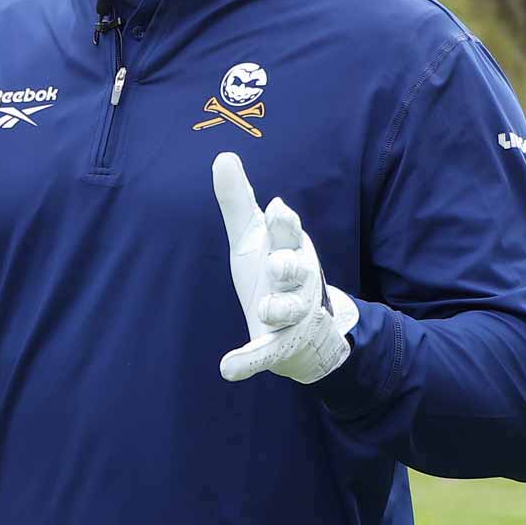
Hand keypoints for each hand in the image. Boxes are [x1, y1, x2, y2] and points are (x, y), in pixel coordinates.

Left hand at [212, 152, 358, 384]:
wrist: (303, 327)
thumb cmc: (273, 268)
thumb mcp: (253, 236)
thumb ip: (237, 201)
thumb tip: (222, 155)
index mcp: (289, 248)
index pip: (290, 232)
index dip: (285, 223)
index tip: (278, 210)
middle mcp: (297, 281)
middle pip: (294, 269)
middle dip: (287, 266)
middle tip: (276, 265)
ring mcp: (290, 314)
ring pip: (287, 310)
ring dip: (276, 309)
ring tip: (264, 310)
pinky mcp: (278, 345)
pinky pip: (265, 355)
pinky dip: (248, 362)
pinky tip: (228, 369)